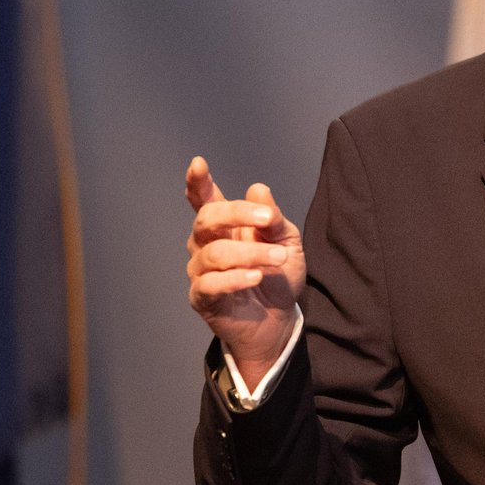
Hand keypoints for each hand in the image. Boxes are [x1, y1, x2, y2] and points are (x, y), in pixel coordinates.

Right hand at [184, 156, 304, 384]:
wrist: (278, 321)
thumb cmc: (278, 276)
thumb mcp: (286, 242)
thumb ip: (272, 218)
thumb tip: (258, 189)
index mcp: (224, 226)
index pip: (204, 200)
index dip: (197, 182)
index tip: (198, 164)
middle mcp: (205, 244)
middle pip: (207, 219)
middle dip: (237, 214)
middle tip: (268, 220)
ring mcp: (200, 270)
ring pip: (215, 253)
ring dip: (250, 253)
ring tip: (277, 258)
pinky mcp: (201, 297)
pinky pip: (211, 283)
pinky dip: (235, 278)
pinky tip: (256, 277)